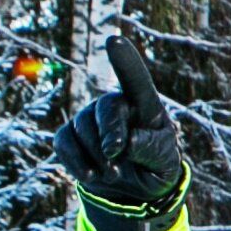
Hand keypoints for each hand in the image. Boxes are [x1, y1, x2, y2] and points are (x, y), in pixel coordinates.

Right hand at [53, 33, 188, 221]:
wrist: (133, 190)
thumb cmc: (155, 165)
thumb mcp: (165, 161)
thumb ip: (151, 149)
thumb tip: (128, 143)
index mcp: (144, 105)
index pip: (136, 79)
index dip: (125, 60)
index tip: (114, 40)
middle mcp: (115, 105)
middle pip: (107, 107)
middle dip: (110, 133)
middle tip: (115, 155)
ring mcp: (89, 118)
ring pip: (84, 128)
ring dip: (97, 156)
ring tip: (114, 175)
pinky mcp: (70, 136)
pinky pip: (64, 142)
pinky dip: (77, 162)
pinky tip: (91, 176)